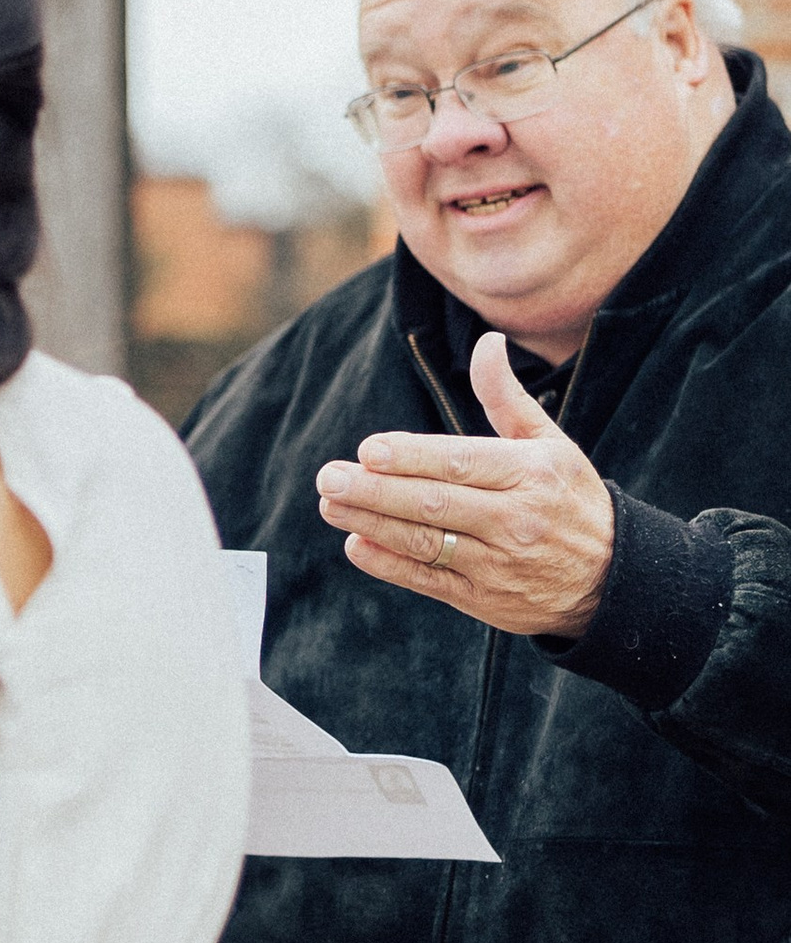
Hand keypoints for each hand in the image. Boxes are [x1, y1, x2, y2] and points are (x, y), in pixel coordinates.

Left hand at [315, 332, 615, 637]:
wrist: (612, 578)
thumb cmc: (569, 499)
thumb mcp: (551, 444)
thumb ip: (506, 397)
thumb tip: (488, 342)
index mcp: (531, 475)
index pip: (461, 463)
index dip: (411, 458)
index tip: (368, 450)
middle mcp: (516, 520)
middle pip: (435, 504)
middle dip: (376, 491)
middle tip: (329, 477)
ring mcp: (499, 564)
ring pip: (426, 542)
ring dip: (371, 523)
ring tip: (330, 505)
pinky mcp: (485, 600)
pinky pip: (430, 581)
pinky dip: (390, 565)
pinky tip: (357, 544)